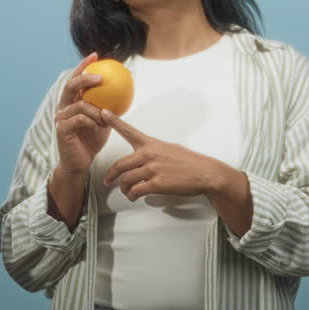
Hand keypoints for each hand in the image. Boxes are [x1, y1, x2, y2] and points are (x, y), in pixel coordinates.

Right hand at [54, 53, 111, 174]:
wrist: (80, 164)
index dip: (83, 66)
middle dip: (85, 78)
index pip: (75, 79)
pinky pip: (80, 119)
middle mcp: (63, 107)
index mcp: (71, 102)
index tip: (95, 55)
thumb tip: (124, 90)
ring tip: (105, 119)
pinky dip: (92, 121)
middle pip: (70, 85)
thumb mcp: (103, 120)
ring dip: (96, 111)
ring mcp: (60, 118)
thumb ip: (108, 106)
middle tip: (101, 78)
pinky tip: (98, 127)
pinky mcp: (61, 129)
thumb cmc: (91, 141)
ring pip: (80, 104)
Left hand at [100, 109, 228, 201]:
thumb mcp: (170, 149)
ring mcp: (153, 169)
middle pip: (120, 165)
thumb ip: (153, 151)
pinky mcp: (157, 183)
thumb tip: (143, 158)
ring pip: (126, 180)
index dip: (115, 121)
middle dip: (110, 175)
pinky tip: (135, 197)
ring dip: (124, 189)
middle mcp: (149, 154)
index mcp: (151, 144)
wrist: (205, 173)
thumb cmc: (189, 162)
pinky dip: (133, 196)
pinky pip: (136, 191)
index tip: (103, 112)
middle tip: (107, 181)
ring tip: (127, 192)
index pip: (129, 131)